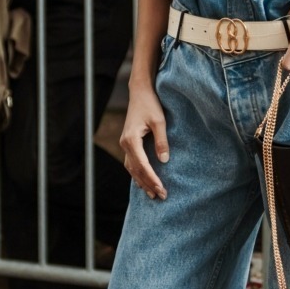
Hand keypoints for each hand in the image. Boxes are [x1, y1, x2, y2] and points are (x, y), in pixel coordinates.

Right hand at [120, 80, 168, 198]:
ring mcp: (125, 144)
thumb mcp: (159, 121)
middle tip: (161, 196)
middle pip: (136, 170)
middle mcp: (125, 144)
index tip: (162, 189)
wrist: (140, 93)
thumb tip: (164, 161)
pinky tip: (143, 182)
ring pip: (131, 168)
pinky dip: (137, 174)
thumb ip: (162, 141)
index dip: (152, 179)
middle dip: (148, 184)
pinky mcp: (128, 143)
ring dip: (142, 182)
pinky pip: (131, 163)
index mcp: (131, 139)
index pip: (142, 165)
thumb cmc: (150, 105)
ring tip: (152, 194)